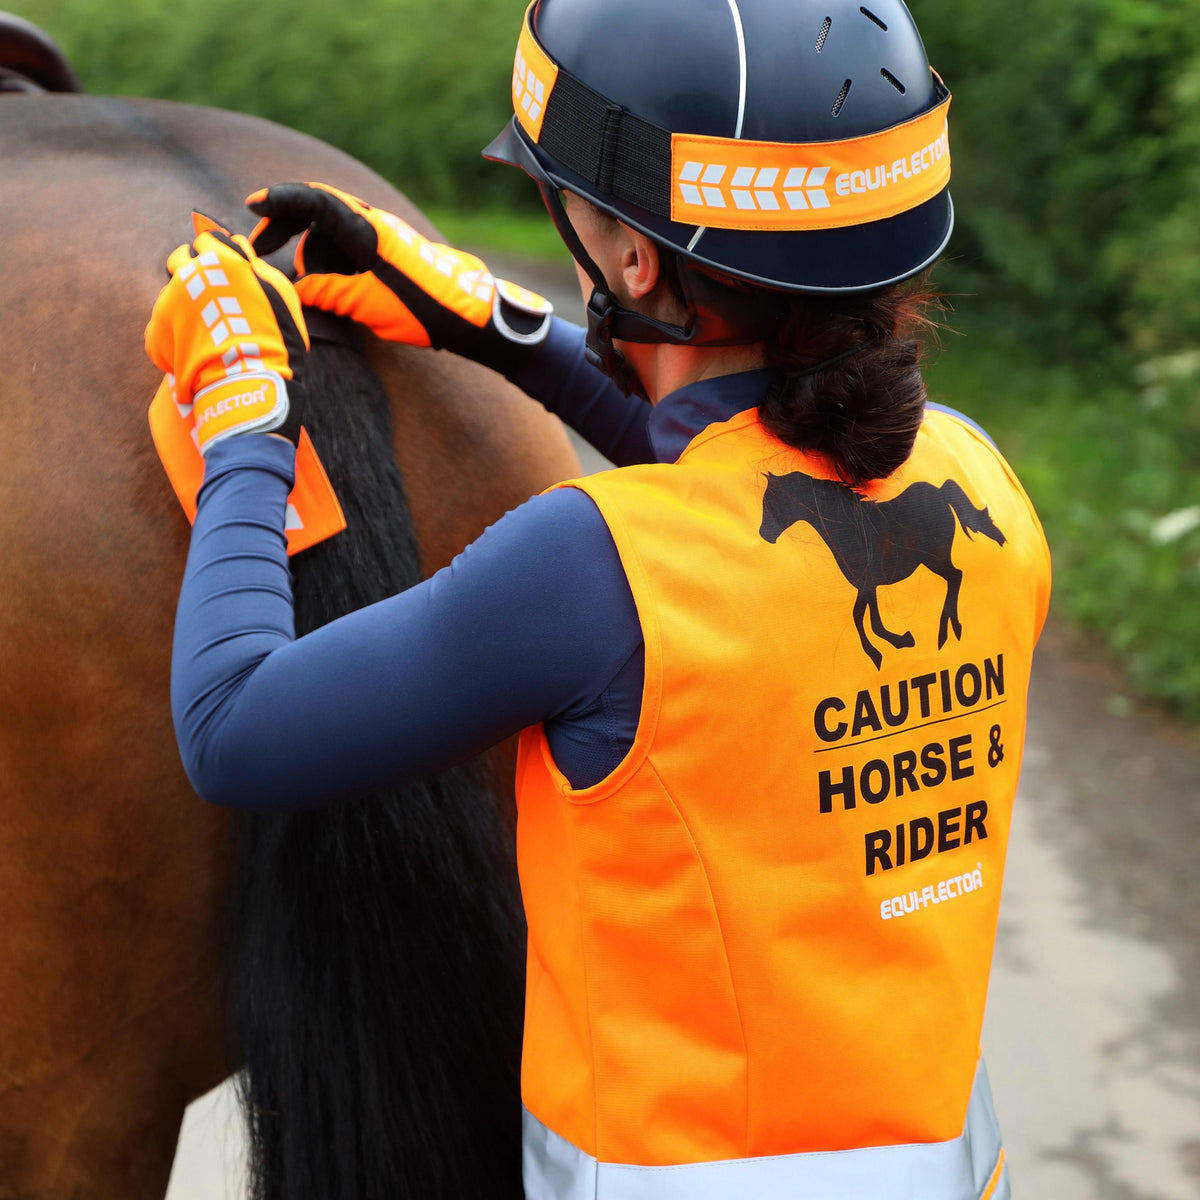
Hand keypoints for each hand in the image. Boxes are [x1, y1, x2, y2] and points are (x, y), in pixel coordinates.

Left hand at [145, 214, 308, 453]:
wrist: (247, 380)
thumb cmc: (273, 337)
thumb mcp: (280, 292)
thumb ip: (257, 264)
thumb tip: (241, 250)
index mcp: (217, 259)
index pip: (208, 240)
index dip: (218, 255)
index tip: (226, 272)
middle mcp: (187, 274)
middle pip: (180, 259)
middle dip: (193, 271)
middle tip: (212, 295)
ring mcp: (167, 302)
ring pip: (172, 293)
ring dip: (184, 302)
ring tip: (205, 326)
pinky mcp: (156, 332)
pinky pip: (164, 326)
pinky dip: (177, 334)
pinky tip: (197, 348)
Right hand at [246, 182, 552, 376]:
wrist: (472, 316)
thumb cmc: (423, 308)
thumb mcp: (366, 303)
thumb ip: (325, 291)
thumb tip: (293, 288)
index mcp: (365, 230)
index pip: (313, 201)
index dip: (279, 200)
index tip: (251, 206)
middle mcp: (372, 226)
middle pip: (317, 213)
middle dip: (286, 227)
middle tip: (261, 248)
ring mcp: (382, 238)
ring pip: (331, 235)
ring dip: (310, 255)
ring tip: (303, 287)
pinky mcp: (388, 255)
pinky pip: (348, 250)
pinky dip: (330, 264)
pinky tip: (327, 290)